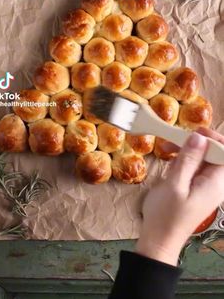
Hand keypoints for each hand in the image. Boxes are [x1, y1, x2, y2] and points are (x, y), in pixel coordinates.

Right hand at [136, 129, 223, 265]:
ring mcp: (205, 184)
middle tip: (174, 140)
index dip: (214, 139)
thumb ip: (188, 159)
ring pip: (201, 157)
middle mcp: (214, 182)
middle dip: (195, 142)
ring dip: (185, 149)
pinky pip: (193, 166)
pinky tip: (169, 161)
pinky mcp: (195, 186)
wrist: (159, 239)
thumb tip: (199, 136)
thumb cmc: (167, 215)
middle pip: (213, 152)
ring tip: (166, 149)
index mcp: (216, 182)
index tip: (195, 133)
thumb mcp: (175, 184)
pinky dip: (182, 159)